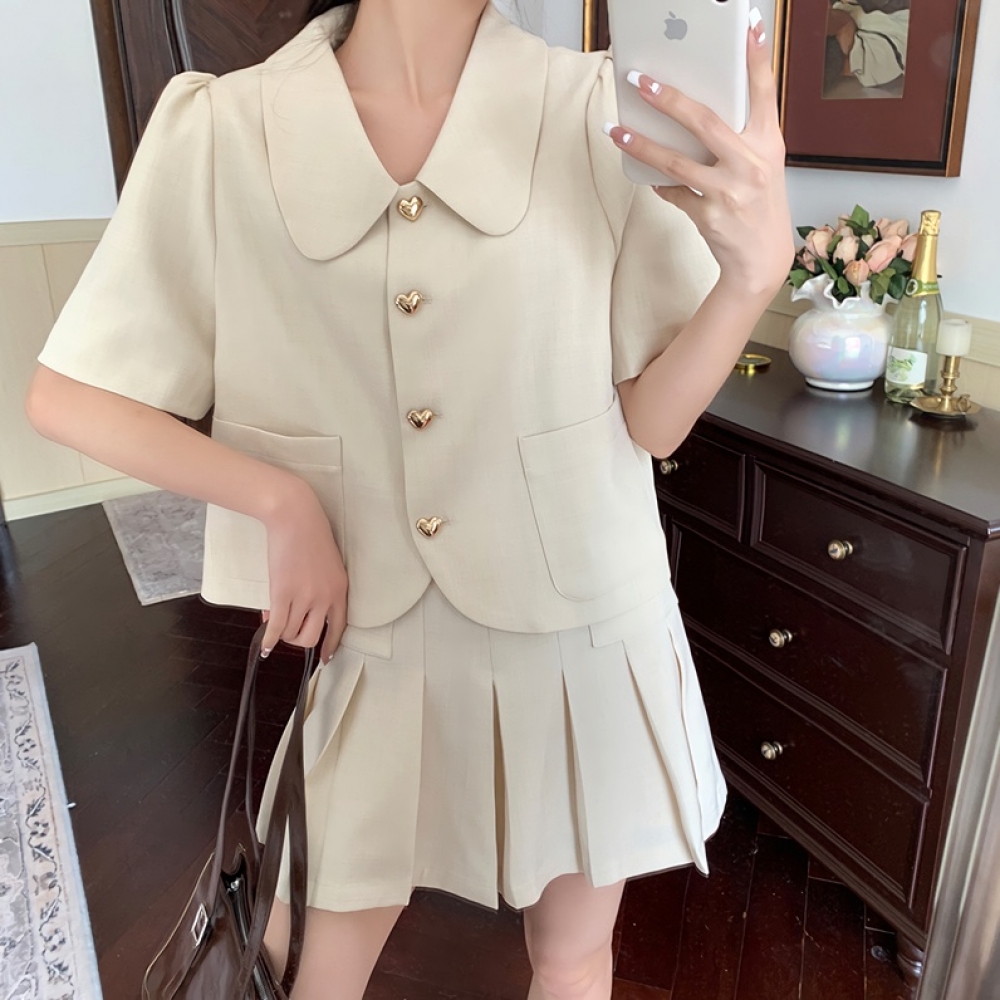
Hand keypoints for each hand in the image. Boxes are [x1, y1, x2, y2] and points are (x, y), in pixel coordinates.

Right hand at [258, 477, 346, 664]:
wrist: (295, 517)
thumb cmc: (309, 535)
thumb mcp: (326, 565)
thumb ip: (318, 590)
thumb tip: (298, 613)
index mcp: (340, 589)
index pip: (339, 627)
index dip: (330, 645)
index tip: (325, 658)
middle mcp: (326, 597)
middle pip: (311, 637)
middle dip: (297, 640)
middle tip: (288, 631)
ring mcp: (305, 596)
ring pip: (291, 633)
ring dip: (281, 633)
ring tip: (273, 620)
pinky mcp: (283, 593)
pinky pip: (277, 626)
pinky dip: (269, 639)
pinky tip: (264, 646)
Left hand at [605, 15, 794, 298]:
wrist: (762, 261)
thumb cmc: (758, 204)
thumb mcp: (762, 165)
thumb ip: (740, 137)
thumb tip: (690, 110)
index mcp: (770, 143)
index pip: (764, 91)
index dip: (756, 56)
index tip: (746, 23)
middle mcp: (752, 164)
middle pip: (705, 122)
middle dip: (669, 98)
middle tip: (639, 80)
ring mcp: (730, 192)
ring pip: (676, 161)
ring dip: (641, 144)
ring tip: (615, 129)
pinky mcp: (710, 216)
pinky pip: (673, 193)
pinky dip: (659, 184)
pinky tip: (646, 177)